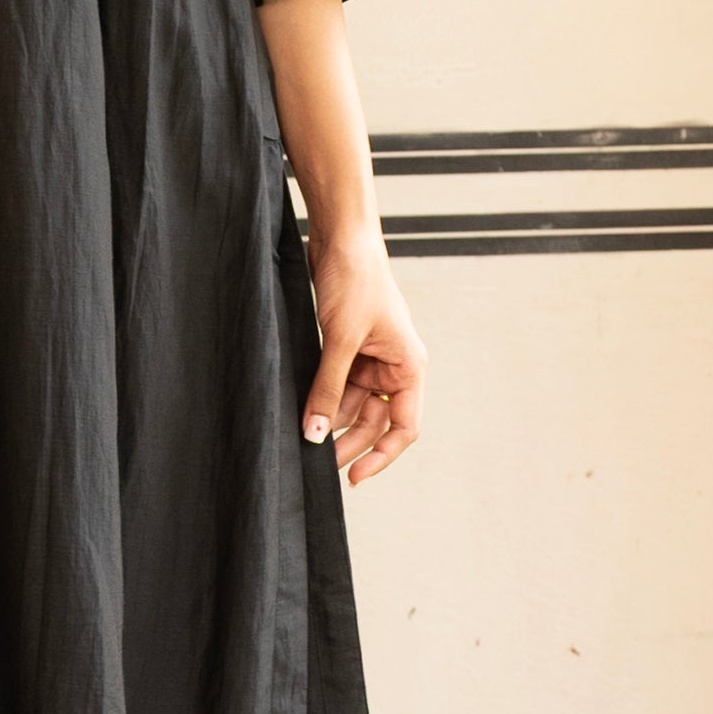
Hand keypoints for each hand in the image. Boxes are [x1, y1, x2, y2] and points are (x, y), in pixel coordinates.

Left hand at [301, 225, 424, 484]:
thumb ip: (328, 389)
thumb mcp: (340, 339)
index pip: (404, 426)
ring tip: (305, 438)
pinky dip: (321, 399)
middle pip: (375, 421)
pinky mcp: (345, 348)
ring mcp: (369, 359)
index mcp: (409, 366)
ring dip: (331, 421)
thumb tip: (315, 435)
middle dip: (349, 442)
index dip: (381, 455)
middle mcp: (393, 366)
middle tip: (317, 463)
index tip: (353, 476)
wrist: (339, 237)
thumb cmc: (355, 280)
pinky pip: (336, 385)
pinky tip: (303, 412)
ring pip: (352, 406)